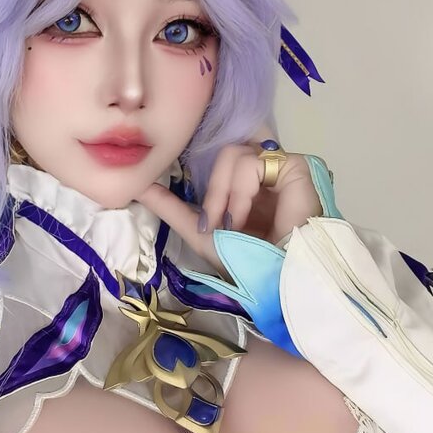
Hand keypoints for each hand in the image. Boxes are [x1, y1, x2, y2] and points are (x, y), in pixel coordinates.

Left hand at [134, 142, 322, 277]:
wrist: (276, 279)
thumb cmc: (246, 263)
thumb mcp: (200, 233)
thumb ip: (170, 208)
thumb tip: (137, 186)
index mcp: (249, 186)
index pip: (220, 161)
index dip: (206, 177)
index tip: (192, 203)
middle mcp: (266, 173)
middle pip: (225, 152)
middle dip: (212, 190)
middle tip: (213, 222)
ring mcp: (281, 168)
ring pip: (235, 153)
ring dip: (223, 193)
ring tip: (233, 224)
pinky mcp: (295, 167)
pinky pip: (253, 162)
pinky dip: (241, 192)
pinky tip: (245, 217)